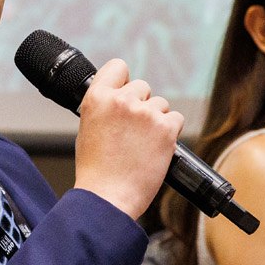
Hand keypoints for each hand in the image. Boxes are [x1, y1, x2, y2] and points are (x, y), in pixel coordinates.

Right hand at [72, 58, 182, 219]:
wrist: (108, 198)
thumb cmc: (96, 171)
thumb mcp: (87, 128)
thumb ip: (103, 107)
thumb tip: (120, 98)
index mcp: (97, 98)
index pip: (118, 67)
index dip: (123, 80)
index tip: (125, 92)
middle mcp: (121, 100)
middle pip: (143, 86)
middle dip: (141, 105)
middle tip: (134, 131)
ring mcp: (145, 113)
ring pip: (161, 104)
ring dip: (157, 120)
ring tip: (143, 145)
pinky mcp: (166, 128)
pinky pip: (176, 119)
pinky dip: (170, 132)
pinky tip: (157, 148)